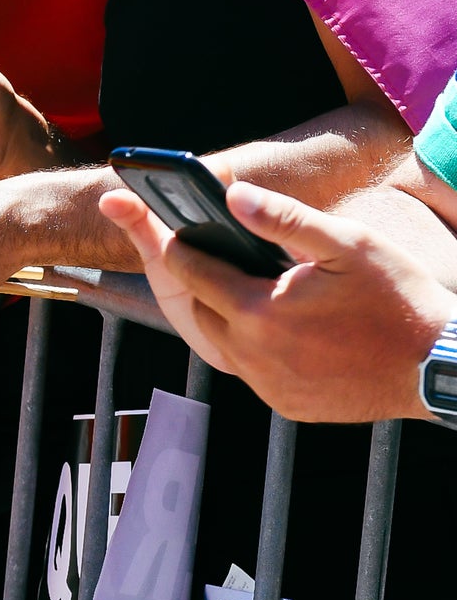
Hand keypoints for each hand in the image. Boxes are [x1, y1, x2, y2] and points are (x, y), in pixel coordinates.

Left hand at [99, 181, 456, 421]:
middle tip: (218, 260)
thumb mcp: (348, 244)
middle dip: (204, 283)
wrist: (439, 367)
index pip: (192, 272)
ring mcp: (267, 385)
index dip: (178, 247)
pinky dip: (258, 349)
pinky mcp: (284, 404)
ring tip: (253, 291)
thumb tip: (232, 195)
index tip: (171, 230)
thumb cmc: (399, 299)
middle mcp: (252, 355)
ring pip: (224, 343)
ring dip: (229, 317)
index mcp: (258, 311)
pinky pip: (254, 371)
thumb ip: (285, 219)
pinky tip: (283, 330)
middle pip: (202, 310)